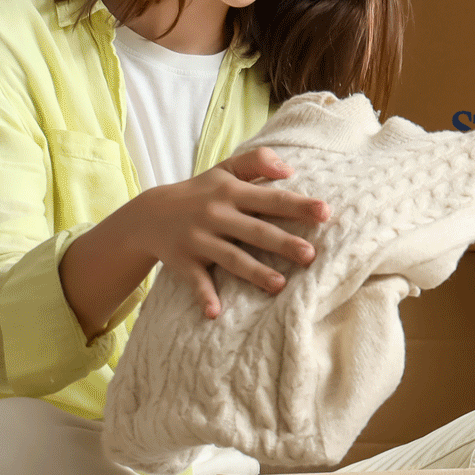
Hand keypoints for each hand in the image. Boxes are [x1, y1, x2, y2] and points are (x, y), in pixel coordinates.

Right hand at [59, 146, 331, 336]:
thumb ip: (257, 161)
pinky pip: (196, 282)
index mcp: (231, 192)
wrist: (149, 215)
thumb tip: (290, 170)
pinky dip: (204, 297)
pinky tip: (215, 313)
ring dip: (254, 273)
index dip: (298, 205)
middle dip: (283, 243)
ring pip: (231, 258)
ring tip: (279, 286)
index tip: (325, 213)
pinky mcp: (184, 263)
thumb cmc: (200, 193)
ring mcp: (199, 240)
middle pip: (255, 231)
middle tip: (311, 255)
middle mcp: (216, 215)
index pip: (271, 199)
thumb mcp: (225, 170)